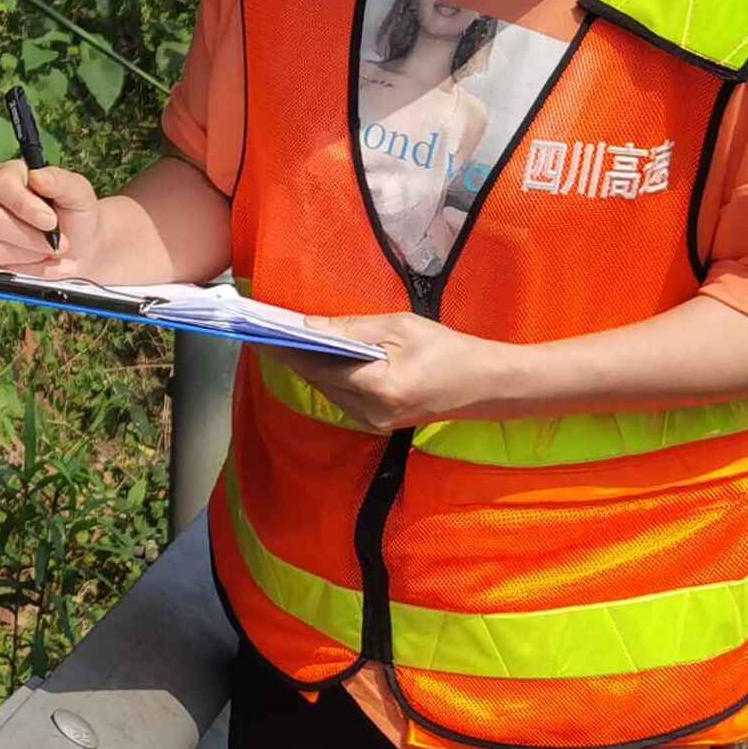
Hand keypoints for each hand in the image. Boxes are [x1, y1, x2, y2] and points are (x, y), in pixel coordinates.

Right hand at [0, 161, 103, 276]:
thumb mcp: (79, 194)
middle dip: (32, 237)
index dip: (24, 205)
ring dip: (34, 254)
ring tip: (53, 250)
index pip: (2, 186)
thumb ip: (60, 181)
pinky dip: (31, 270)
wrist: (81, 252)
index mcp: (9, 176)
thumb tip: (35, 176)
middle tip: (60, 242)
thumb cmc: (77, 216)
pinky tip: (47, 263)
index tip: (51, 221)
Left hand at [267, 314, 509, 430]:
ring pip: (326, 390)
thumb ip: (351, 328)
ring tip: (288, 339)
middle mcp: (369, 412)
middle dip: (294, 354)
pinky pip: (341, 397)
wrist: (485, 386)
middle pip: (318, 380)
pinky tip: (319, 357)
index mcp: (377, 387)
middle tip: (269, 329)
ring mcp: (371, 422)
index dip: (288, 348)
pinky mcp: (375, 424)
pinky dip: (328, 376)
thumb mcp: (401, 328)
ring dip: (309, 365)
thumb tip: (308, 324)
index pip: (319, 366)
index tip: (262, 331)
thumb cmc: (448, 350)